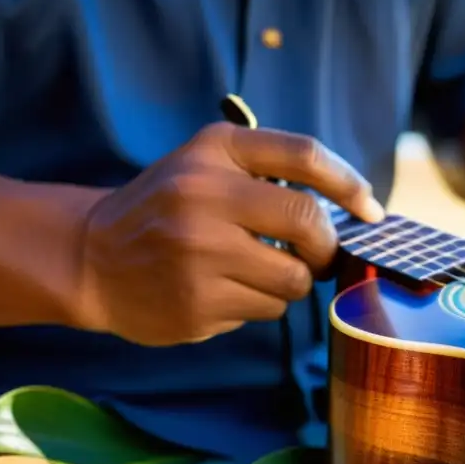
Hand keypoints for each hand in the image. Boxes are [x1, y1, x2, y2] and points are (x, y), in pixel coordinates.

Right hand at [76, 122, 384, 345]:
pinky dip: (259, 304)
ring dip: (290, 282)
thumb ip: (274, 171)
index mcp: (214, 152)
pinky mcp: (197, 305)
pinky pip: (266, 310)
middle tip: (318, 257)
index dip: (350, 185)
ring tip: (252, 272)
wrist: (93, 257)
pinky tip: (222, 291)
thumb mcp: (208, 164)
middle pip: (311, 227)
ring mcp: (198, 256)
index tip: (371, 211)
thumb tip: (358, 211)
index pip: (305, 156)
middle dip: (327, 249)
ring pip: (294, 280)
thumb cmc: (169, 208)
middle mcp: (204, 198)